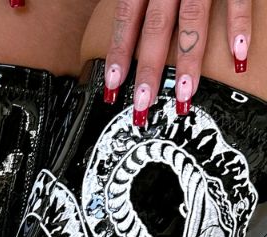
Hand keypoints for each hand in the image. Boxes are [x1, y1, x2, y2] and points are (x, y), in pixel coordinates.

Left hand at [104, 0, 251, 121]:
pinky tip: (238, 54)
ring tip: (184, 95)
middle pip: (157, 26)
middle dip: (148, 68)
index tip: (111, 86)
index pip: (127, 17)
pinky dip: (238, 25)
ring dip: (188, 60)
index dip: (118, 52)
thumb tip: (121, 19)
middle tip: (142, 105)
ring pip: (193, 18)